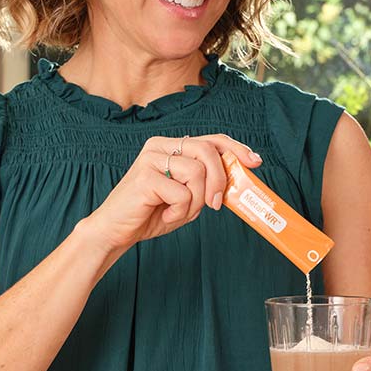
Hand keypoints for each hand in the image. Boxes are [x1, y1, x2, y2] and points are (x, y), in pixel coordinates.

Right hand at [77, 134, 260, 251]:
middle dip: (220, 179)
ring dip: (195, 201)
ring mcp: (151, 158)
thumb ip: (207, 184)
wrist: (116, 231)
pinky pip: (182, 193)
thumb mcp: (188, 198)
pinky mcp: (144, 176)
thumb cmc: (151, 214)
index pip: (211, 139)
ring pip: (197, 172)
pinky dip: (179, 211)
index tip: (254, 162)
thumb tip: (238, 178)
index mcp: (171, 146)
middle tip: (216, 204)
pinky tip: (164, 215)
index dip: (236, 149)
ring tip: (177, 212)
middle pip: (208, 151)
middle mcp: (160, 146)